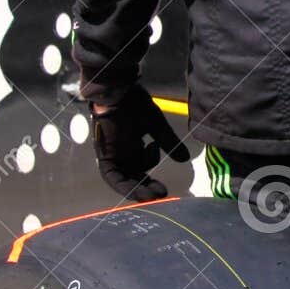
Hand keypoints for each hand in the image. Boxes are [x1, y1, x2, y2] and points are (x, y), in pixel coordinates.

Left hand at [90, 84, 189, 202]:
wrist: (118, 91)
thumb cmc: (135, 103)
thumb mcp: (157, 125)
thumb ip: (168, 142)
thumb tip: (185, 158)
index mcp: (131, 146)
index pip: (140, 170)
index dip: (150, 182)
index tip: (164, 190)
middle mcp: (120, 153)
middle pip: (132, 178)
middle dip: (146, 188)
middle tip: (162, 194)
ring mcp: (111, 154)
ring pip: (122, 180)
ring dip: (136, 190)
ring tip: (152, 197)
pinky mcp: (104, 154)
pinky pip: (111, 176)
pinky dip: (123, 186)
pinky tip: (139, 193)